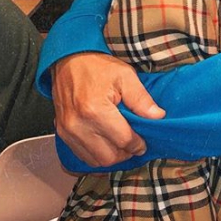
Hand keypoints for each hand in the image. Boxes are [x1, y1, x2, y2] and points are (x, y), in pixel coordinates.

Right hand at [52, 52, 164, 166]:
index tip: (144, 141)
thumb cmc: (97, 66)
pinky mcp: (62, 133)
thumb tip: (158, 116)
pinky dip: (96, 154)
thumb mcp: (125, 75)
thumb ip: (141, 99)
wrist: (68, 60)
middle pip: (109, 157)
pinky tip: (106, 143)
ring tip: (120, 143)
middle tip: (134, 142)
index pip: (123, 140)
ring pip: (95, 161)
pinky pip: (82, 155)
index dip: (138, 144)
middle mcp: (78, 125)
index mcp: (95, 110)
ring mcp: (68, 131)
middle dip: (125, 153)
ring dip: (111, 156)